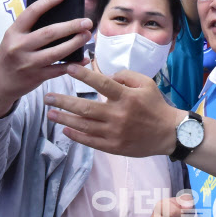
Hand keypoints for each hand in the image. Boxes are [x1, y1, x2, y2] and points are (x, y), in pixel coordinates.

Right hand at [0, 0, 92, 120]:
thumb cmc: (10, 56)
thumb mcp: (13, 38)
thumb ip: (30, 28)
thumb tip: (59, 15)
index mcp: (14, 32)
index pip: (32, 12)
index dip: (48, 1)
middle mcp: (20, 46)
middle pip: (49, 33)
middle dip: (71, 26)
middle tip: (87, 22)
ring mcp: (29, 63)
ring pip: (57, 52)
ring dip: (75, 43)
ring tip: (87, 35)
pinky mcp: (37, 77)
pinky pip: (59, 70)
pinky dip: (74, 64)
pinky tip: (84, 59)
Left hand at [44, 65, 180, 156]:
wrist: (168, 133)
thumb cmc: (156, 105)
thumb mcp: (146, 82)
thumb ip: (125, 75)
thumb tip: (106, 75)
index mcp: (126, 97)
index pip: (101, 84)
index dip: (84, 76)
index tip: (67, 69)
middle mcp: (118, 115)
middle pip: (85, 108)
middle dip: (64, 101)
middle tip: (47, 97)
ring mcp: (115, 133)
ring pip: (84, 126)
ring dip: (64, 118)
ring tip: (50, 112)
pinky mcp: (114, 147)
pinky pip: (91, 141)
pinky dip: (76, 136)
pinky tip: (65, 129)